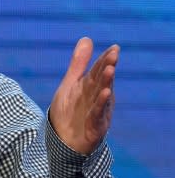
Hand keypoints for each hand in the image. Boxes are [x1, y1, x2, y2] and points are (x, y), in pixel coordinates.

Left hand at [49, 37, 119, 154]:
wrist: (64, 139)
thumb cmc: (70, 110)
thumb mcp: (71, 83)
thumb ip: (79, 63)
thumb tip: (87, 38)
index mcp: (91, 86)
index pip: (99, 70)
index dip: (105, 59)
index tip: (113, 48)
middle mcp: (97, 96)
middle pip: (102, 80)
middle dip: (107, 67)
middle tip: (114, 54)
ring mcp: (97, 110)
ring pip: (102, 94)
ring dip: (106, 82)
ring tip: (110, 69)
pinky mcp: (95, 125)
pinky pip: (98, 113)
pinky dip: (101, 103)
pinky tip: (106, 93)